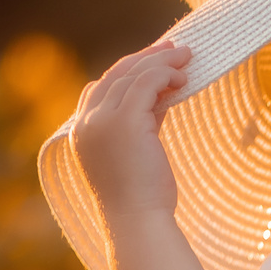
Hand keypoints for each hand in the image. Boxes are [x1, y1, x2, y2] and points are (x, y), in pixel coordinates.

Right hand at [72, 42, 190, 228]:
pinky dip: (164, 73)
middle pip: (115, 75)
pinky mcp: (124, 121)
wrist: (138, 221)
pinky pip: (145, 83)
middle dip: (146, 58)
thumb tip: (162, 97)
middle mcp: (86, 123)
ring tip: (187, 56)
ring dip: (161, 61)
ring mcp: (101, 121)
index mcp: (83, 133)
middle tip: (174, 48)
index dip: (128, 71)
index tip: (154, 62)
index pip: (101, 88)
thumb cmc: (143, 198)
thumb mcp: (138, 152)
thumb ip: (143, 123)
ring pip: (132, 75)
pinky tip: (182, 76)